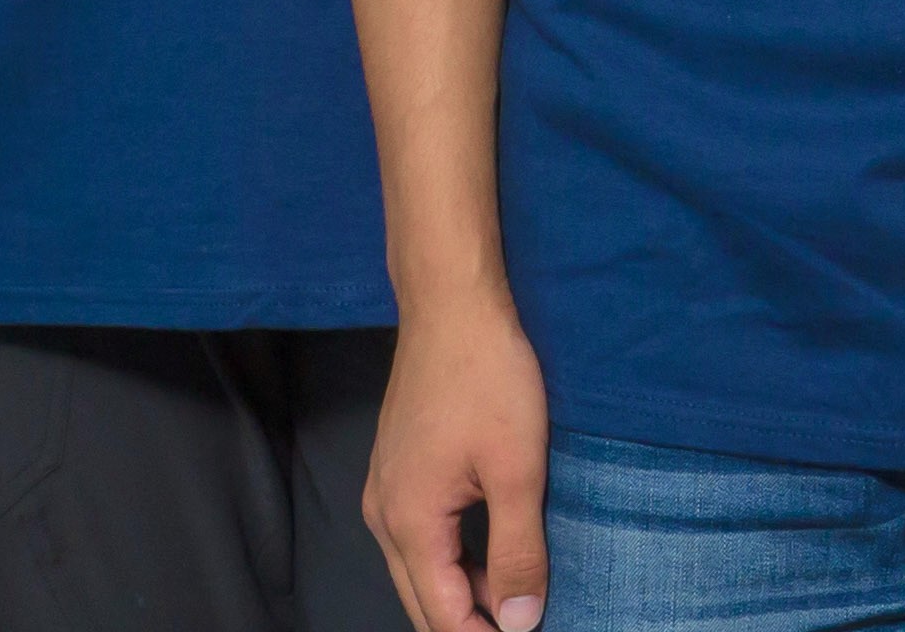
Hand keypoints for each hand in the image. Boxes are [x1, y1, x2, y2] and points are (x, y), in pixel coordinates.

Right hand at [364, 287, 553, 631]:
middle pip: (421, 598)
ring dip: (462, 591)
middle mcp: (385, 515)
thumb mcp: (517, 469)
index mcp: (409, 523)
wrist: (452, 305)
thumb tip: (518, 621)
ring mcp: (386, 490)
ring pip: (419, 568)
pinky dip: (453, 558)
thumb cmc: (487, 377)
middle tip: (519, 625)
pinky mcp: (398, 469)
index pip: (441, 613)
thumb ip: (517, 551)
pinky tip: (490, 553)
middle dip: (467, 623)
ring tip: (515, 600)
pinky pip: (420, 536)